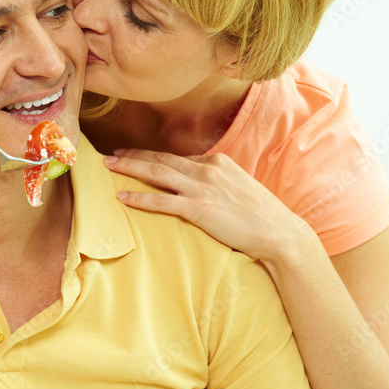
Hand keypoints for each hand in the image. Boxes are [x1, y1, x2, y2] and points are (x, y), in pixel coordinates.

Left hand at [105, 148, 306, 264]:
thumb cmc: (262, 217)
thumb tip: (202, 188)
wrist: (280, 233)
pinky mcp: (199, 209)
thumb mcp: (239, 189)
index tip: (134, 155)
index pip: (178, 157)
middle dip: (133, 155)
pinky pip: (161, 200)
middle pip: (162, 159)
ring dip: (129, 168)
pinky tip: (122, 197)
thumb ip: (218, 183)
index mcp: (218, 162)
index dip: (153, 155)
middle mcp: (208, 170)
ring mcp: (203, 188)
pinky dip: (139, 197)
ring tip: (108, 167)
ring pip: (157, 173)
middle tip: (110, 155)